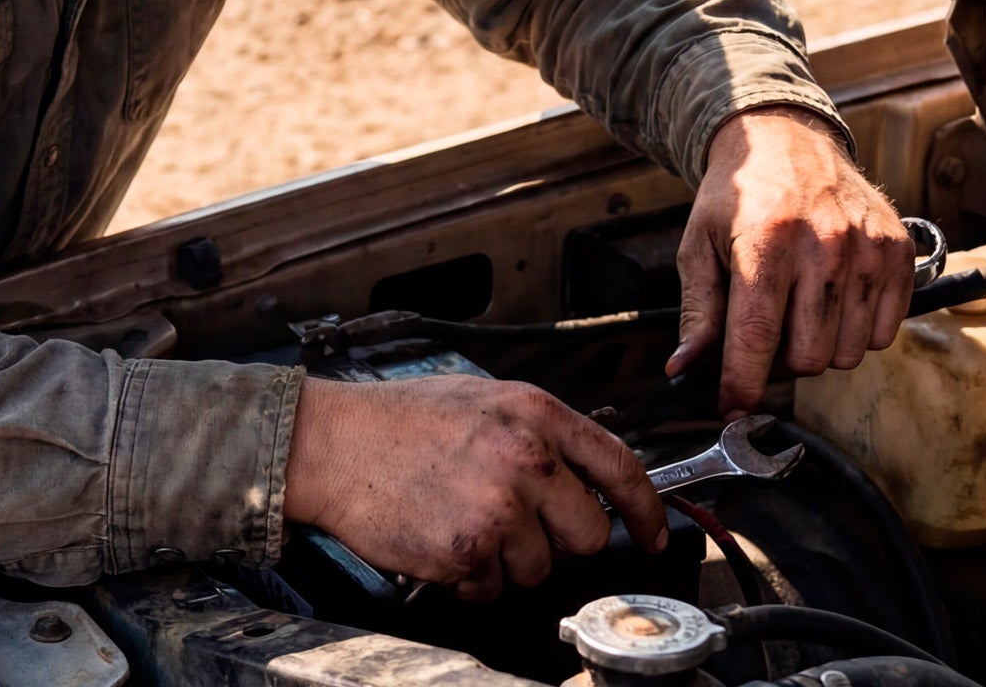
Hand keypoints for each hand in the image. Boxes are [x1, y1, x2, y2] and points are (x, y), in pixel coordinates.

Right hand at [282, 373, 664, 600]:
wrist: (332, 443)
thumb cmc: (396, 420)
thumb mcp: (478, 399)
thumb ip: (535, 430)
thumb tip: (586, 475)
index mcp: (532, 413)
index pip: (620, 467)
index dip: (646, 510)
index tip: (653, 533)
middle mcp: (524, 458)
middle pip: (587, 532)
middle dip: (557, 538)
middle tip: (513, 520)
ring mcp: (498, 508)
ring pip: (540, 568)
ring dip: (507, 558)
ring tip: (461, 517)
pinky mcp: (468, 551)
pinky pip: (493, 586)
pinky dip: (470, 575)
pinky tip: (440, 536)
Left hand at [669, 107, 913, 410]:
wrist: (785, 138)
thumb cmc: (737, 195)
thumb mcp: (699, 242)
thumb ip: (698, 310)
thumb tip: (684, 369)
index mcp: (764, 240)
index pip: (756, 335)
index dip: (742, 382)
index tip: (732, 409)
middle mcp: (821, 245)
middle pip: (806, 356)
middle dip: (780, 360)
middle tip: (768, 330)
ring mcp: (865, 249)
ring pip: (847, 352)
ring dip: (819, 347)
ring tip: (799, 306)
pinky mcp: (897, 252)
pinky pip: (883, 334)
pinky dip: (856, 332)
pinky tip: (833, 299)